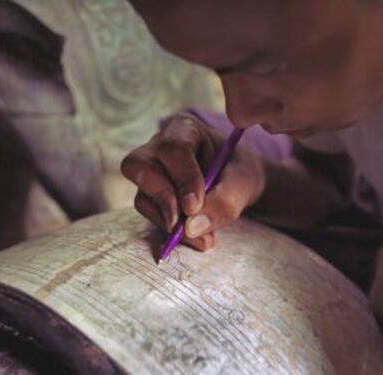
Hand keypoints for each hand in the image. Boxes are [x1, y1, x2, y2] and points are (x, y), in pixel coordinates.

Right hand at [121, 113, 265, 250]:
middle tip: (184, 224)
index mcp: (185, 129)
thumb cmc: (240, 175)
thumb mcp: (242, 185)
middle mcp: (159, 146)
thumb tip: (190, 227)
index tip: (194, 207)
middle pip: (140, 166)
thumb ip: (223, 202)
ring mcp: (150, 170)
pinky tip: (194, 236)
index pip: (173, 149)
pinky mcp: (149, 194)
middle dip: (164, 198)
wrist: (238, 186)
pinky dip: (167, 227)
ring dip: (167, 219)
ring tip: (201, 237)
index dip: (182, 179)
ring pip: (141, 194)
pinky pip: (147, 211)